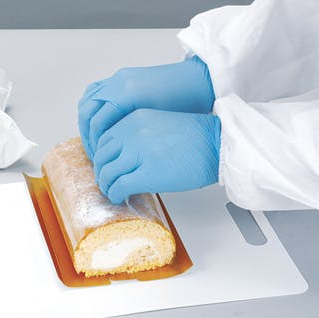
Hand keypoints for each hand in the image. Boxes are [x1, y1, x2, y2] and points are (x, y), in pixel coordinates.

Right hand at [78, 56, 214, 159]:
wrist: (199, 82)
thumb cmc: (187, 104)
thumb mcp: (159, 128)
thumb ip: (133, 140)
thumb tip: (117, 158)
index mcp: (127, 96)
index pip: (97, 124)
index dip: (94, 146)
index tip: (99, 161)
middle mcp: (120, 84)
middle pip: (87, 112)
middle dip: (87, 135)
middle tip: (94, 154)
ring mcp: (120, 79)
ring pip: (88, 100)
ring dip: (87, 122)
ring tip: (95, 140)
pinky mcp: (123, 78)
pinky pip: (97, 91)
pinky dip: (93, 108)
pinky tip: (100, 122)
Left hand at [93, 109, 220, 203]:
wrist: (217, 143)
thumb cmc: (196, 136)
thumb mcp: (159, 124)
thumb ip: (138, 135)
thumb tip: (124, 155)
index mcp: (133, 120)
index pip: (104, 140)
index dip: (102, 156)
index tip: (105, 165)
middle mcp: (131, 134)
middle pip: (102, 157)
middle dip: (101, 172)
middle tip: (105, 181)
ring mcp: (137, 154)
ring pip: (107, 172)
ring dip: (106, 185)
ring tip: (111, 191)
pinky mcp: (147, 174)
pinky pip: (119, 186)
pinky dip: (115, 194)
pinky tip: (119, 197)